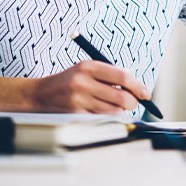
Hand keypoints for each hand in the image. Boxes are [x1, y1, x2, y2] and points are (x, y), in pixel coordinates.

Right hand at [31, 60, 150, 113]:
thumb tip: (136, 86)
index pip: (122, 77)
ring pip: (114, 111)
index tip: (145, 93)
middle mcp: (83, 82)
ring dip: (120, 111)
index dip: (138, 86)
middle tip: (133, 103)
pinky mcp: (74, 115)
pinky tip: (102, 111)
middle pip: (121, 97)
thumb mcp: (86, 70)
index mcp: (88, 66)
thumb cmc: (69, 81)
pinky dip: (107, 117)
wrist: (39, 94)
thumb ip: (110, 75)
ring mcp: (78, 100)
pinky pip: (101, 119)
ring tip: (114, 105)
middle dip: (133, 102)